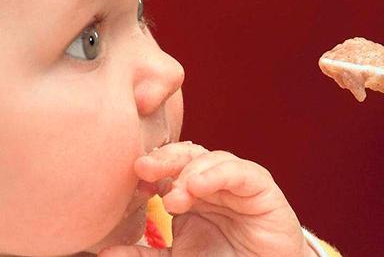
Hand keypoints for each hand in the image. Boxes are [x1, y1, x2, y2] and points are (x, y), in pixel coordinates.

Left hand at [98, 141, 316, 256]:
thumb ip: (145, 256)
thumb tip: (105, 253)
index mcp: (189, 193)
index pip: (166, 170)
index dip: (148, 170)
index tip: (129, 181)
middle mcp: (210, 182)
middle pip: (185, 155)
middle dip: (164, 158)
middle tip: (143, 168)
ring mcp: (235, 182)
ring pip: (211, 158)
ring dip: (189, 172)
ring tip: (175, 197)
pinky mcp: (259, 187)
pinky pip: (239, 172)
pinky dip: (218, 174)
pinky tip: (199, 185)